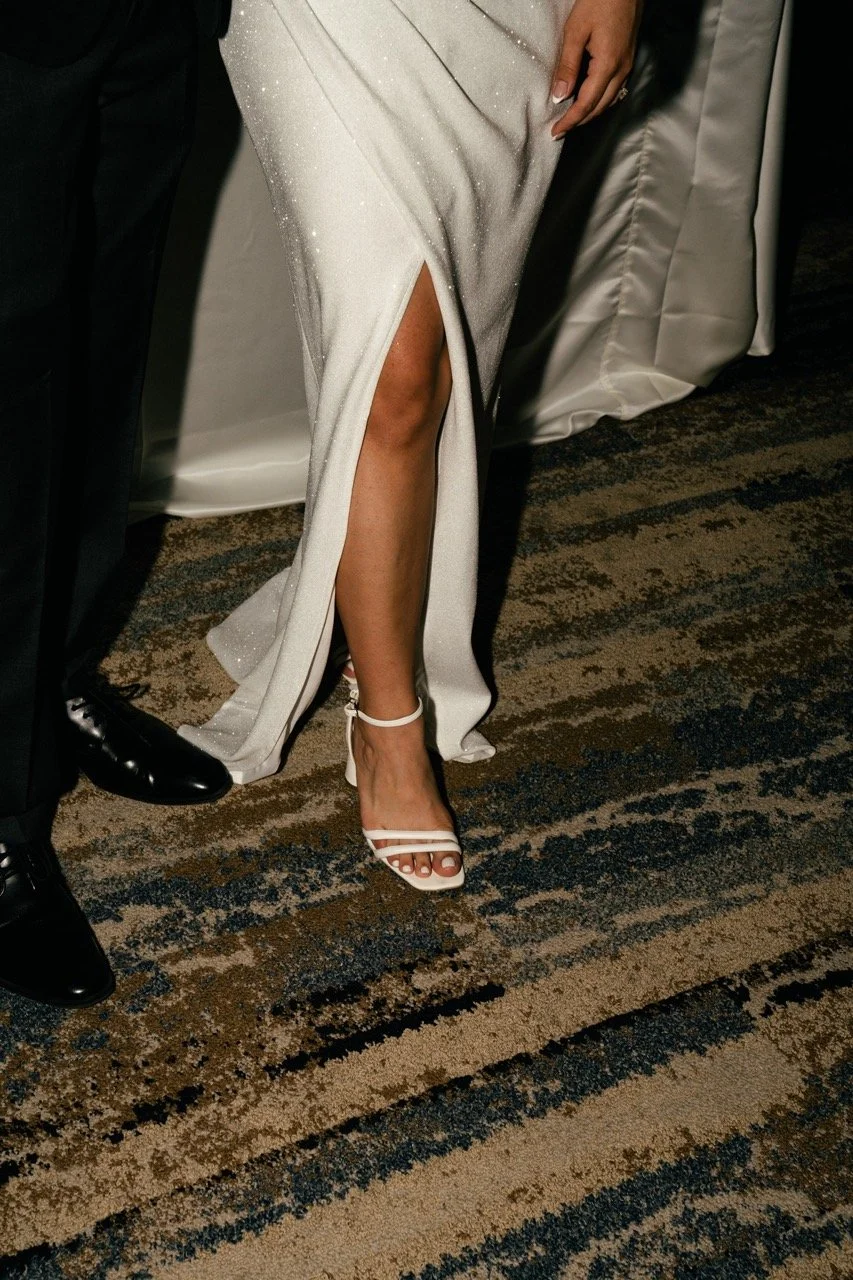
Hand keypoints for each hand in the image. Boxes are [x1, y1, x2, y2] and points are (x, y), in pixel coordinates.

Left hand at [551, 0, 642, 136]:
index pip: (586, 104)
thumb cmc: (600, 0)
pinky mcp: (627, 58)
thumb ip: (567, 65)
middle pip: (599, 107)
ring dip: (589, 113)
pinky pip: (614, 89)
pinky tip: (587, 99)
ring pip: (608, 101)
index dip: (570, 121)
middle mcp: (621, 70)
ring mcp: (627, 65)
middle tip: (559, 130)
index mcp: (608, 65)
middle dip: (579, 121)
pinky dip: (599, 100)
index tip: (555, 132)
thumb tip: (559, 96)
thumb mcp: (576, 31)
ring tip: (570, 118)